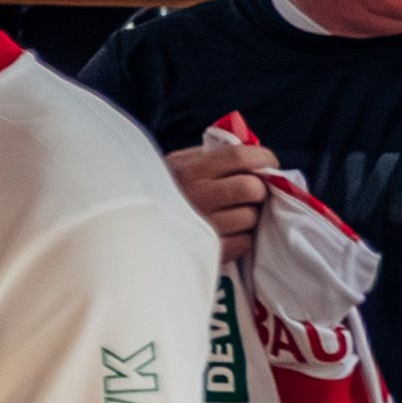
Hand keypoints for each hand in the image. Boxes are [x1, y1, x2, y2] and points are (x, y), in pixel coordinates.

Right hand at [166, 135, 277, 265]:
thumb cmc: (166, 190)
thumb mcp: (180, 163)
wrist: (133, 225)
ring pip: (251, 217)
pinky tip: (227, 232)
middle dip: (258, 190)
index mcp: (190, 170)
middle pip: (252, 188)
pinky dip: (242, 238)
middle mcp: (195, 196)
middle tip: (250, 193)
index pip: (240, 156)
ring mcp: (202, 226)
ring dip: (249, 215)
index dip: (264, 158)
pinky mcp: (209, 251)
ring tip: (233, 214)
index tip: (268, 163)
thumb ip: (213, 154)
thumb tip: (254, 151)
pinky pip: (244, 242)